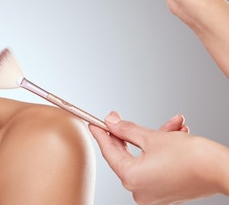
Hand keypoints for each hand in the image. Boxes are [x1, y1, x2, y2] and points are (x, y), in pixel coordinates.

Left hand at [89, 111, 228, 203]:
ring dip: (155, 138)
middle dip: (128, 133)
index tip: (93, 122)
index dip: (101, 133)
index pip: (109, 151)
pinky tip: (176, 134)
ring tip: (171, 123)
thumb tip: (111, 122)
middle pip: (126, 155)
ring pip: (145, 157)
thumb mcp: (152, 137)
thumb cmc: (192, 157)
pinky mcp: (166, 192)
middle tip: (120, 117)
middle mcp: (139, 191)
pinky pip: (157, 165)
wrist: (222, 170)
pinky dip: (163, 150)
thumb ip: (127, 130)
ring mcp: (153, 194)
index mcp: (131, 178)